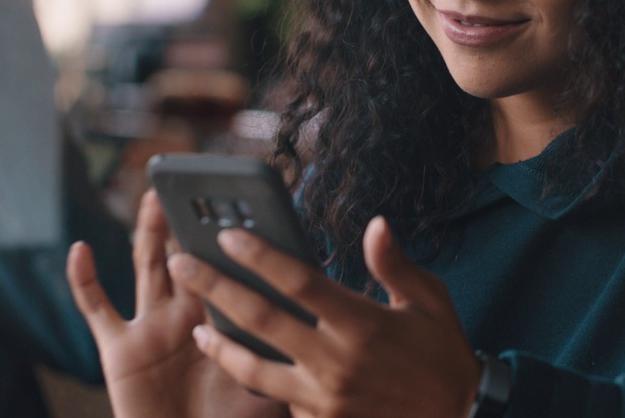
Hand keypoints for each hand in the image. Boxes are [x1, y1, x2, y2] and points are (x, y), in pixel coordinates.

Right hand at [67, 190, 284, 417]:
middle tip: (201, 184)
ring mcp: (151, 328)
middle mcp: (186, 315)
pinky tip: (80, 250)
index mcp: (223, 320)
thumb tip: (326, 328)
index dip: (235, 236)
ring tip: (154, 196)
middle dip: (193, 220)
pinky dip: (84, 280)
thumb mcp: (269, 391)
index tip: (249, 201)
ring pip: (149, 266)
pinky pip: (97, 309)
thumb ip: (288, 357)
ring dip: (150, 231)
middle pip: (190, 255)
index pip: (231, 267)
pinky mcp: (118, 350)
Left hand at [168, 216, 481, 417]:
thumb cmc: (443, 354)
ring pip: (256, 369)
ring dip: (220, 344)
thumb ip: (394, 264)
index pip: (298, 282)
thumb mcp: (430, 302)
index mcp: (363, 323)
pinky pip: (279, 400)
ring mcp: (325, 398)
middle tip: (182, 263)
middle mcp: (337, 361)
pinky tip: (240, 363)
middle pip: (262, 319)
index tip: (228, 235)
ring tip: (197, 325)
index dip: (260, 257)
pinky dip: (257, 381)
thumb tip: (375, 224)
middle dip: (215, 287)